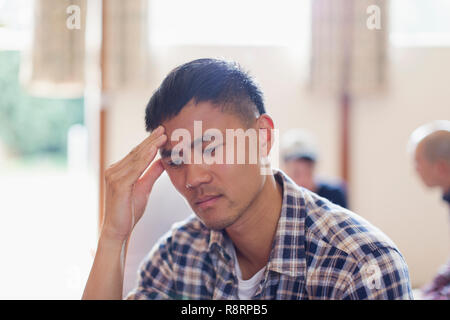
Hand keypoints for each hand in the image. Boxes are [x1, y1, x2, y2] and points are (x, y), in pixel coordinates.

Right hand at [102, 125, 166, 241]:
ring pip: (136, 158)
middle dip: (151, 140)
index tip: (162, 132)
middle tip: (163, 128)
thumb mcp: (144, 188)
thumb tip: (162, 162)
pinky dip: (145, 158)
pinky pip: (135, 168)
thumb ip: (151, 174)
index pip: (137, 153)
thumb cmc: (129, 211)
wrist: (118, 230)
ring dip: (150, 146)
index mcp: (118, 170)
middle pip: (136, 152)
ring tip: (162, 135)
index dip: (149, 142)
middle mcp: (113, 170)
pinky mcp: (118, 184)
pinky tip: (154, 150)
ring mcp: (114, 176)